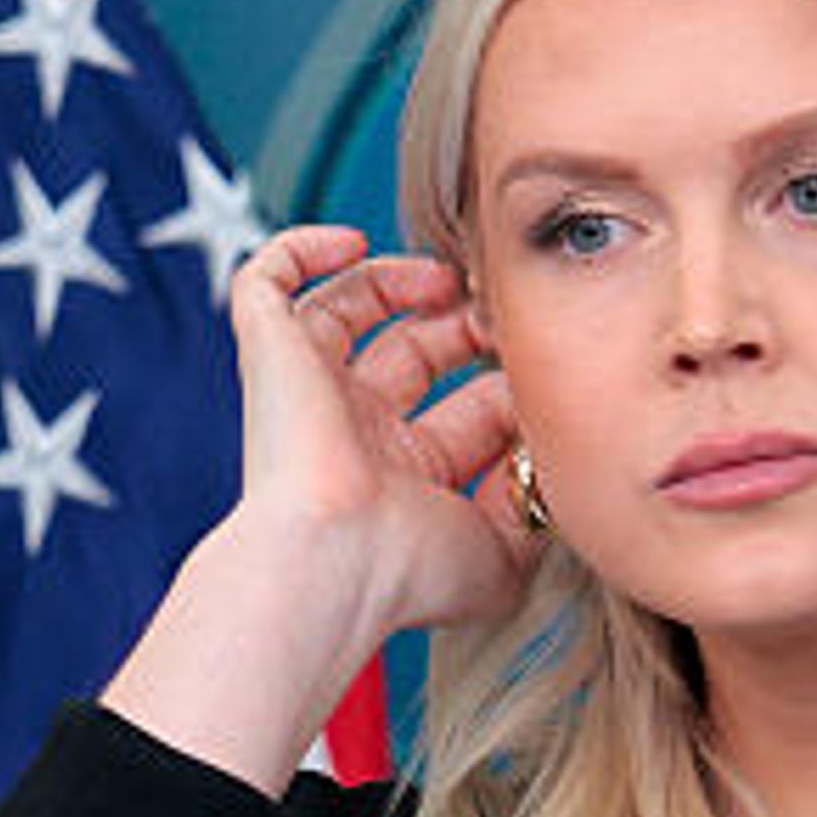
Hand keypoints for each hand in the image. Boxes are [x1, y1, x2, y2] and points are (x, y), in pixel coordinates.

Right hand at [100, 225, 539, 792]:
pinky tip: (351, 244)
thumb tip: (552, 462)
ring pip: (345, 309)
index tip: (546, 371)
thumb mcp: (505, 554)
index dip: (512, 382)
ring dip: (402, 281)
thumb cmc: (409, 573)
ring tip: (447, 280)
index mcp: (406, 479)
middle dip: (467, 325)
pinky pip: (264, 281)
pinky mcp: (270, 353)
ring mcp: (310, 391)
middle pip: (416, 352)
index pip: (467, 410)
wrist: (335, 564)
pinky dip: (302, 250)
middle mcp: (356, 433)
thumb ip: (537, 508)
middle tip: (503, 313)